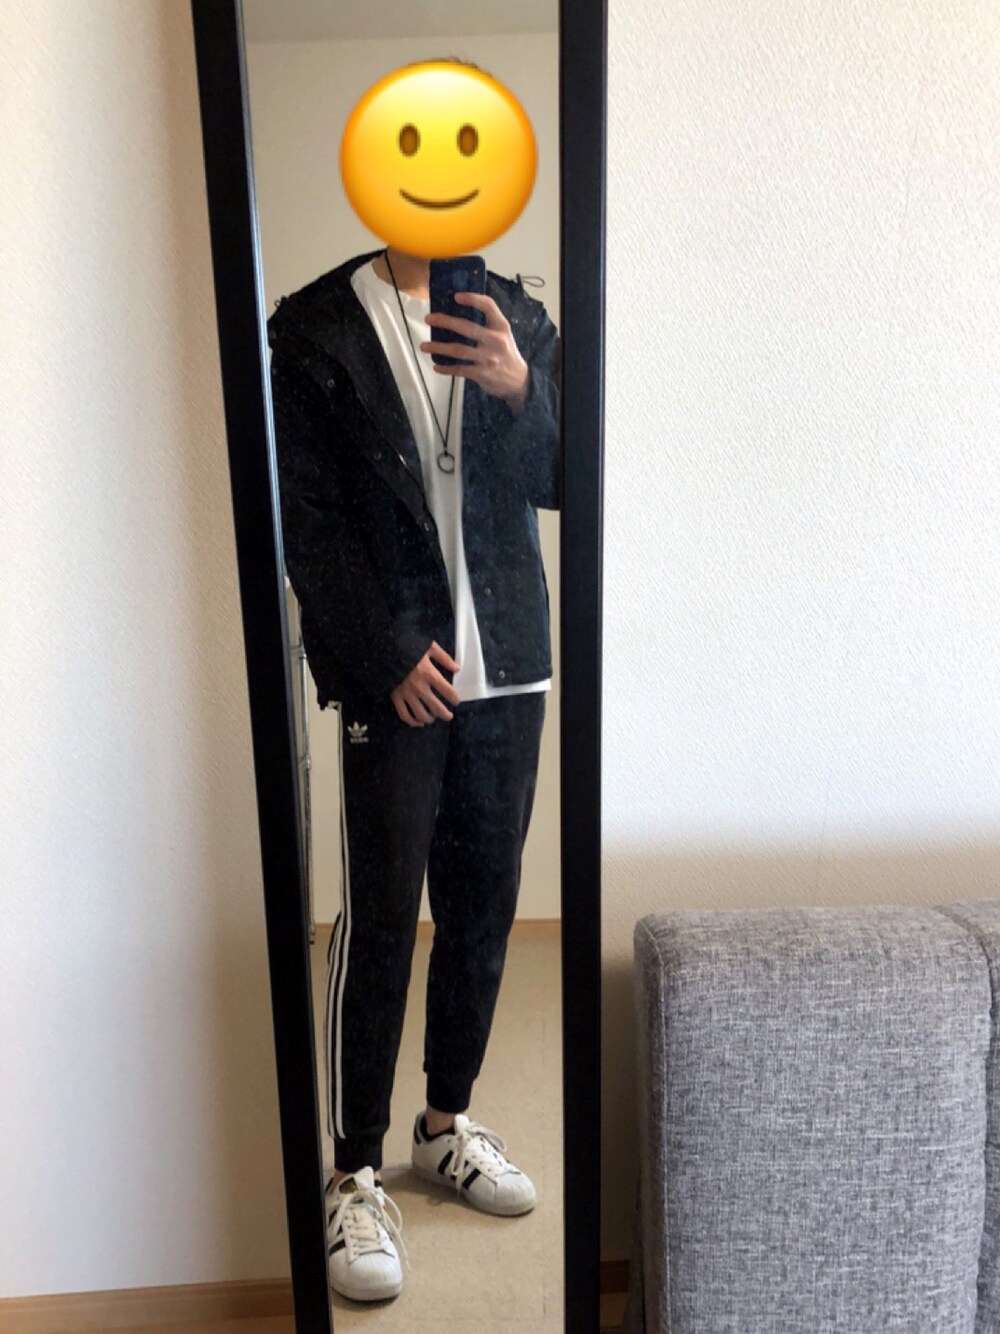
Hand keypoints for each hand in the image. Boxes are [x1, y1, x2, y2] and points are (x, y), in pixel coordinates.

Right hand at [390, 641, 461, 725]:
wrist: (385, 648)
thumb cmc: (408, 646)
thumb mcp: (429, 647)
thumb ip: (444, 658)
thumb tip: (457, 668)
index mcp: (430, 674)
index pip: (448, 692)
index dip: (455, 699)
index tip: (456, 701)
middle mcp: (420, 687)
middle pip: (437, 707)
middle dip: (445, 714)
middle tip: (449, 716)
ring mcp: (407, 694)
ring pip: (421, 714)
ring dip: (430, 719)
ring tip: (433, 718)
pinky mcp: (395, 697)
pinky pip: (404, 714)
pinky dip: (412, 722)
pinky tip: (418, 722)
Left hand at [421, 292, 529, 414]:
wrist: (519, 380)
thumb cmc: (506, 352)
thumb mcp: (503, 334)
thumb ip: (487, 323)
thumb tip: (458, 311)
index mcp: (501, 326)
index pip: (488, 306)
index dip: (472, 299)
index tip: (456, 296)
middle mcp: (496, 340)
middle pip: (466, 327)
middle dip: (445, 321)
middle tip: (428, 318)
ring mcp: (488, 358)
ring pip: (458, 350)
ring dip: (438, 348)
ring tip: (424, 346)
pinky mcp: (482, 373)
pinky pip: (460, 369)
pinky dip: (446, 368)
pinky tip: (436, 366)